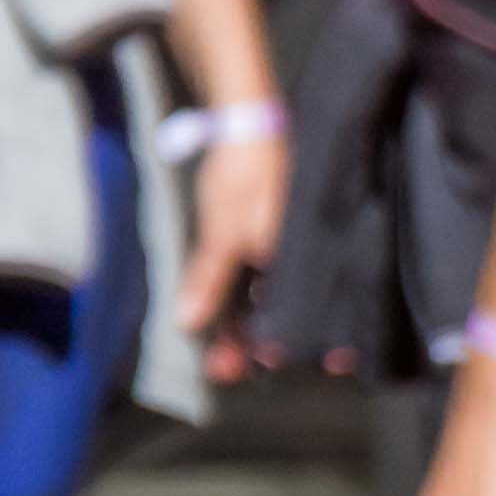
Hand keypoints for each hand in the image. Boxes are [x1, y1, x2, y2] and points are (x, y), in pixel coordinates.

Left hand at [173, 126, 283, 375]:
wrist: (249, 125)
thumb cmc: (243, 172)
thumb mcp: (221, 228)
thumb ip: (209, 277)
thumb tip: (191, 322)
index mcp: (299, 259)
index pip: (296, 319)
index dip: (274, 349)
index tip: (247, 368)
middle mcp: (304, 261)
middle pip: (284, 317)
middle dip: (252, 346)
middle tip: (221, 370)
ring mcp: (291, 253)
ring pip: (273, 304)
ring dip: (245, 330)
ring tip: (219, 355)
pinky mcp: (277, 243)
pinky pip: (266, 285)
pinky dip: (248, 305)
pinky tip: (230, 317)